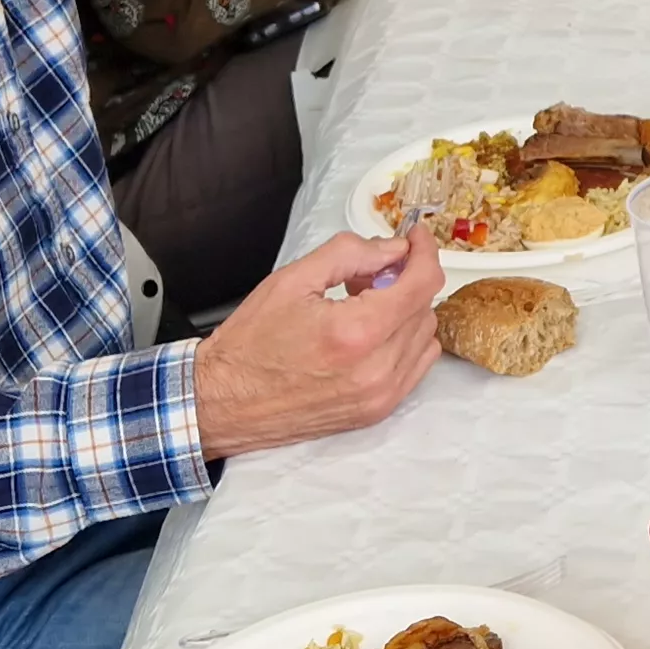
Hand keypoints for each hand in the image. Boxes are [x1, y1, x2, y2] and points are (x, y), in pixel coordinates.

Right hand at [190, 232, 446, 457]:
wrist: (224, 402)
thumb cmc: (249, 344)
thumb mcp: (293, 279)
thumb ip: (351, 254)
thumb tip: (393, 249)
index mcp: (356, 332)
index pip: (423, 283)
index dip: (424, 251)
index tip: (413, 237)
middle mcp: (377, 369)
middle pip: (425, 307)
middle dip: (404, 281)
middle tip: (367, 273)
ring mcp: (381, 396)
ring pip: (425, 337)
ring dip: (405, 312)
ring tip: (363, 304)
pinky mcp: (377, 411)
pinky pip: (416, 366)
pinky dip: (404, 342)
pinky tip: (370, 334)